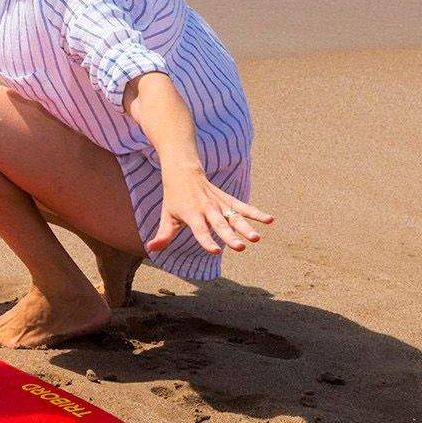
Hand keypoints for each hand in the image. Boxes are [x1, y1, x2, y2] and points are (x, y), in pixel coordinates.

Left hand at [149, 170, 272, 257]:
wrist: (183, 171)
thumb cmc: (174, 198)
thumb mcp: (166, 215)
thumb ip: (163, 234)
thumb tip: (151, 249)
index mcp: (191, 214)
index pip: (199, 230)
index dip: (206, 241)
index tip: (215, 251)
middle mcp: (207, 209)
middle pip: (220, 224)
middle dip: (230, 236)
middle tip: (241, 248)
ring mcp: (219, 204)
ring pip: (234, 216)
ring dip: (246, 226)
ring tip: (257, 238)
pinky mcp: (228, 200)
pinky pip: (244, 207)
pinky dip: (256, 212)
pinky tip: (270, 220)